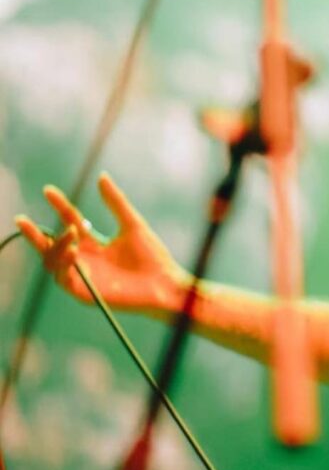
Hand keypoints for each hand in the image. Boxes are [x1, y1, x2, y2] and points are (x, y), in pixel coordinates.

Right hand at [15, 173, 189, 313]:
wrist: (165, 284)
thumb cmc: (153, 257)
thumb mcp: (132, 224)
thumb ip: (115, 203)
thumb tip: (101, 177)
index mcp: (95, 244)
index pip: (70, 222)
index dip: (59, 206)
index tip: (48, 190)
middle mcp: (85, 259)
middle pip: (52, 245)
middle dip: (35, 234)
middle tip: (23, 219)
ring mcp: (83, 276)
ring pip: (53, 261)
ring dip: (56, 246)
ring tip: (70, 232)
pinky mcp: (85, 293)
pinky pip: (63, 278)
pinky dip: (64, 263)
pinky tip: (74, 250)